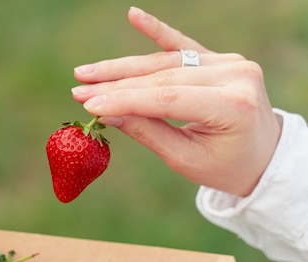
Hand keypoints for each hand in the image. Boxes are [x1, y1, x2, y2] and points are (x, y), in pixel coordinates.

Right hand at [71, 7, 281, 196]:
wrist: (262, 155)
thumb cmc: (225, 166)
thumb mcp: (186, 159)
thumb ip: (148, 132)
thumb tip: (105, 113)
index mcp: (233, 106)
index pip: (167, 98)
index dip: (125, 100)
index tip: (89, 104)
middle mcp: (235, 76)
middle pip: (162, 76)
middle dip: (116, 84)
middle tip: (78, 89)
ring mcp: (230, 62)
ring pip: (165, 62)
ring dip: (123, 67)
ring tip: (87, 73)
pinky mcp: (220, 58)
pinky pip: (182, 44)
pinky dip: (157, 31)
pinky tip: (134, 16)